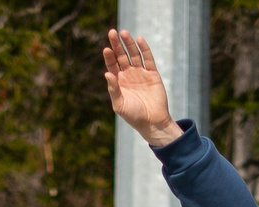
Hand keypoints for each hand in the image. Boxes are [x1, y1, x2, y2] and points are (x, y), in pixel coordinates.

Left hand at [103, 30, 178, 147]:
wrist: (152, 122)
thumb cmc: (133, 116)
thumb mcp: (120, 104)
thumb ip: (113, 89)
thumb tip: (107, 73)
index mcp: (119, 82)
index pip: (112, 65)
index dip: (109, 57)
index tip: (106, 49)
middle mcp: (129, 75)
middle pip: (122, 56)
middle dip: (117, 45)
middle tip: (112, 33)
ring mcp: (141, 73)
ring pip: (134, 54)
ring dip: (129, 44)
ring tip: (124, 32)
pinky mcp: (152, 74)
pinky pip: (148, 58)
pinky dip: (144, 49)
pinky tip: (139, 40)